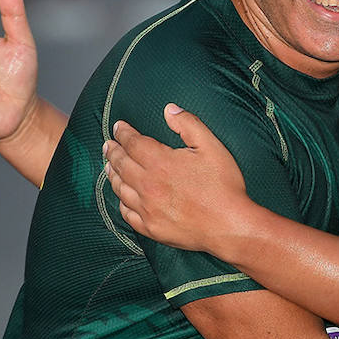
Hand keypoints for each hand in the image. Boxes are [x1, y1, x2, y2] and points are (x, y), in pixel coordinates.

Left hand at [103, 106, 249, 251]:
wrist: (230, 226)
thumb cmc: (224, 186)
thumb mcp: (212, 147)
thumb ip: (189, 124)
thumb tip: (169, 110)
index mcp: (161, 162)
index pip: (132, 143)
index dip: (123, 133)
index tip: (119, 127)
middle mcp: (148, 185)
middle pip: (121, 164)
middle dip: (113, 151)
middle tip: (108, 145)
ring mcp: (147, 208)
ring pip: (120, 188)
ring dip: (112, 174)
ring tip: (109, 166)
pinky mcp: (150, 228)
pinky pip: (127, 213)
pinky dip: (121, 202)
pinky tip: (122, 197)